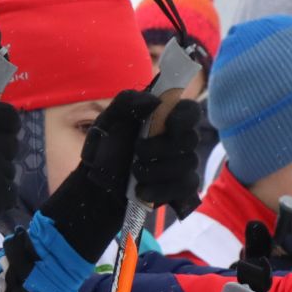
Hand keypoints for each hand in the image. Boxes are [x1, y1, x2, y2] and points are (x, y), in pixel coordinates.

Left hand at [80, 90, 204, 214]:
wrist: (100, 181)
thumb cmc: (107, 145)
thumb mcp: (109, 119)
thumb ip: (127, 102)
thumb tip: (153, 101)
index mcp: (166, 116)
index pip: (191, 110)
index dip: (186, 116)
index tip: (169, 124)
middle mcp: (180, 139)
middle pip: (190, 139)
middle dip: (161, 147)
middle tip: (138, 151)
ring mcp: (184, 164)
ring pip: (187, 164)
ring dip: (157, 170)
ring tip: (135, 172)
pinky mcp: (182, 187)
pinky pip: (186, 188)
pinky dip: (162, 190)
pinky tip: (142, 190)